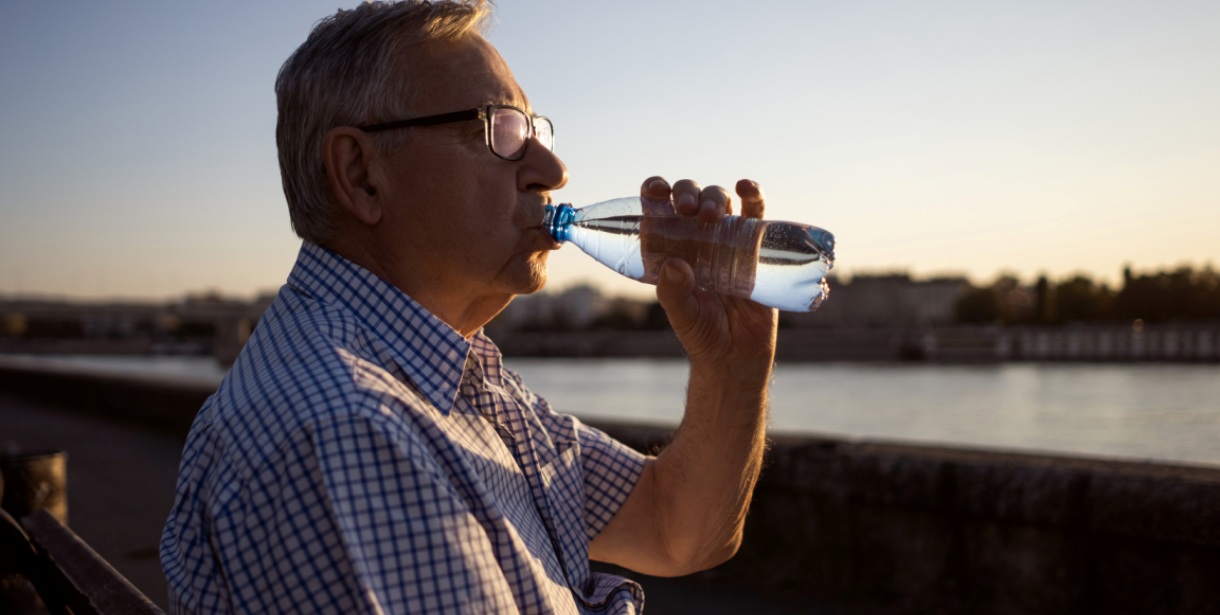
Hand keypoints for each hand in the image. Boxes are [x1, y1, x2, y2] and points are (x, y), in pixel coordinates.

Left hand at [639, 177, 777, 371]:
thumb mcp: (683, 315)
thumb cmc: (703, 335)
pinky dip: (753, 194)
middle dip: (687, 193)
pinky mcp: (756, 245)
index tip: (655, 190)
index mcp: (670, 249)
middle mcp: (696, 238)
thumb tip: (673, 264)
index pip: (658, 210)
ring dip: (714, 196)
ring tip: (712, 213)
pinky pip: (756, 213)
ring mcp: (727, 239)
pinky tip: (747, 188)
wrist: (739, 356)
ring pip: (720, 200)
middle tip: (686, 209)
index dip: (655, 192)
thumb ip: (674, 293)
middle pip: (690, 199)